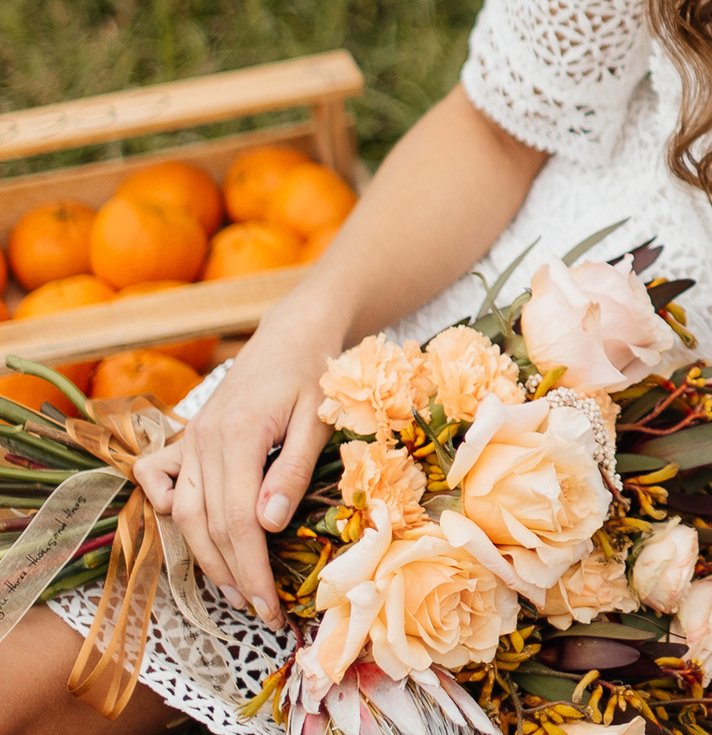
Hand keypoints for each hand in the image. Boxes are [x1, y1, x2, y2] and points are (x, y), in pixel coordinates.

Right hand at [138, 302, 342, 626]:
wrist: (292, 332)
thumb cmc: (315, 372)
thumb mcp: (319, 417)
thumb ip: (293, 470)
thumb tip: (267, 524)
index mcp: (240, 436)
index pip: (236, 520)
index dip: (250, 567)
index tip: (268, 605)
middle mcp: (205, 441)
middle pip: (206, 524)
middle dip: (232, 573)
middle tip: (259, 610)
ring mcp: (191, 440)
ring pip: (184, 511)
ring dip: (205, 555)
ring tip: (235, 589)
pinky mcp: (188, 439)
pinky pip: (161, 478)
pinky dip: (167, 507)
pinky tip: (186, 530)